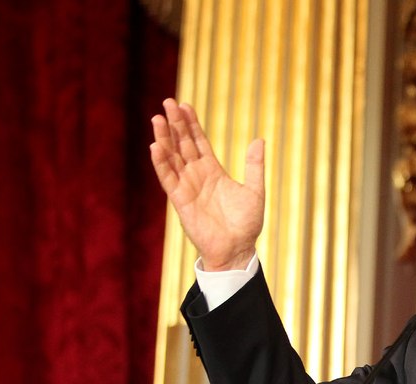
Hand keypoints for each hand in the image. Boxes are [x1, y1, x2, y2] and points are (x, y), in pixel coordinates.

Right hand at [150, 99, 264, 270]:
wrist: (238, 249)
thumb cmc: (246, 224)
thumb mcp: (255, 191)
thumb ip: (254, 166)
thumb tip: (258, 140)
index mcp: (213, 171)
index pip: (199, 141)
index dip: (191, 124)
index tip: (184, 105)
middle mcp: (197, 176)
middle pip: (182, 144)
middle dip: (175, 124)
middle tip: (167, 102)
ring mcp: (187, 187)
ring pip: (172, 158)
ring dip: (164, 139)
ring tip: (157, 119)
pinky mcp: (180, 201)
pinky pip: (168, 179)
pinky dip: (161, 164)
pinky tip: (156, 147)